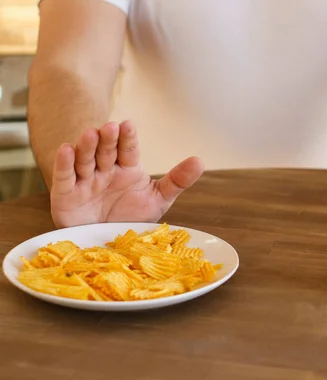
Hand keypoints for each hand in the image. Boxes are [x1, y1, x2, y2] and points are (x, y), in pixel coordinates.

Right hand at [50, 121, 203, 227]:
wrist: (106, 244)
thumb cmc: (130, 217)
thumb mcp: (158, 199)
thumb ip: (177, 181)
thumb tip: (200, 161)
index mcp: (127, 168)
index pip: (128, 149)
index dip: (128, 138)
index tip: (129, 125)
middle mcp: (105, 170)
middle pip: (106, 151)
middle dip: (108, 139)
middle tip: (111, 127)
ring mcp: (85, 180)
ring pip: (85, 160)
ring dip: (87, 147)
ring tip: (91, 134)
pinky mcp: (66, 194)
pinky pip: (64, 177)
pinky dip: (63, 164)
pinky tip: (66, 149)